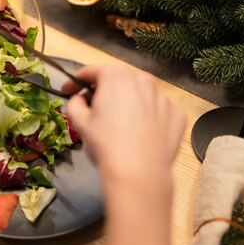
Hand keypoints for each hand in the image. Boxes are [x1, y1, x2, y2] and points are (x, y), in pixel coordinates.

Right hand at [62, 63, 184, 190]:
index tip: (67, 91)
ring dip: (126, 104)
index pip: (90, 72)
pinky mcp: (176, 115)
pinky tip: (138, 134)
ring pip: (139, 95)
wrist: (139, 173)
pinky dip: (146, 118)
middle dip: (102, 91)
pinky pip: (156, 111)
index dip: (74, 82)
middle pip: (117, 80)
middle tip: (92, 109)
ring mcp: (163, 98)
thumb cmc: (107, 145)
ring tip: (117, 125)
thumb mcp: (80, 122)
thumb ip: (74, 104)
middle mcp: (143, 81)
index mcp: (116, 77)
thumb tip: (79, 100)